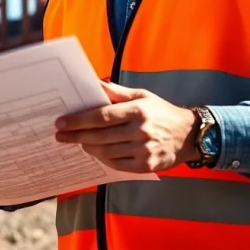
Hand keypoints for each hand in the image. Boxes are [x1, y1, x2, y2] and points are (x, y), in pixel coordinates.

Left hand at [54, 81, 198, 172]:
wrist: (188, 135)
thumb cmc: (161, 112)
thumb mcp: (142, 95)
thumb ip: (116, 92)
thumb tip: (93, 84)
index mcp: (138, 110)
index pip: (101, 116)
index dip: (79, 120)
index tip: (62, 122)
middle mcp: (141, 130)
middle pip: (100, 136)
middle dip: (77, 136)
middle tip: (61, 136)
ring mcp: (144, 150)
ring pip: (106, 152)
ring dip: (88, 147)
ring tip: (78, 142)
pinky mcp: (146, 166)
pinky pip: (117, 165)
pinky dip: (103, 159)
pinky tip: (95, 152)